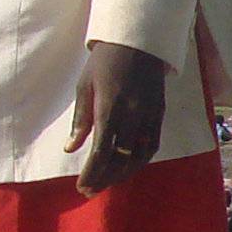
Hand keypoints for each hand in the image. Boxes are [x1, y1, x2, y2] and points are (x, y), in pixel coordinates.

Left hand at [65, 42, 166, 195]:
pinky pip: (152, 145)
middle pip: (120, 158)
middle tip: (90, 190)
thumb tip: (71, 148)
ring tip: (107, 182)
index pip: (101, 151)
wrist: (138, 42)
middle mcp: (132, 115)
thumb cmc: (104, 62)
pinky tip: (127, 167)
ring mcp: (149, 115)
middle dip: (104, 178)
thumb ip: (80, 120)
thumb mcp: (85, 86)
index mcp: (109, 107)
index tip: (82, 186)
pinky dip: (139, 160)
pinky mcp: (160, 114)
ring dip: (123, 173)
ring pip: (139, 156)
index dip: (92, 173)